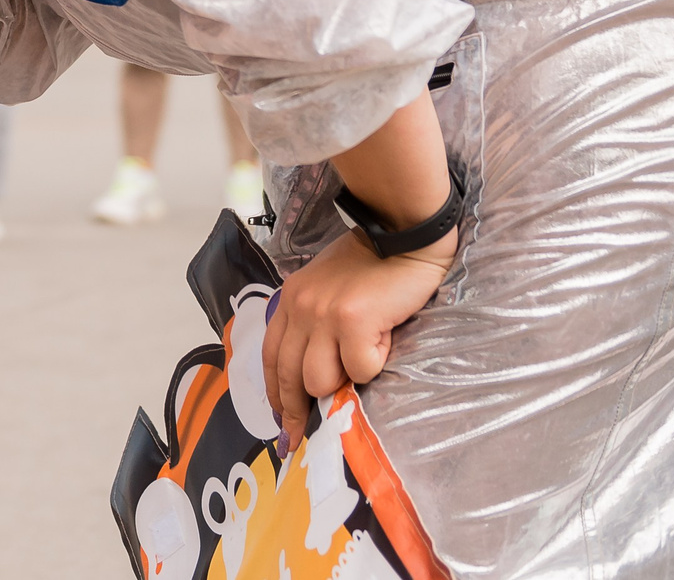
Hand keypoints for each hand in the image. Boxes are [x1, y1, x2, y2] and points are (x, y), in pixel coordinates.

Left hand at [262, 227, 451, 442]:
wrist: (403, 234)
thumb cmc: (373, 264)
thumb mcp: (329, 290)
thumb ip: (316, 324)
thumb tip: (315, 376)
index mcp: (291, 300)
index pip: (271, 356)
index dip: (274, 394)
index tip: (279, 423)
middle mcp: (300, 308)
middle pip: (288, 375)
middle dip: (295, 411)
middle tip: (299, 439)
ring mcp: (323, 315)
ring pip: (320, 380)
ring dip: (346, 380)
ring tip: (366, 355)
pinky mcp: (352, 321)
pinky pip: (360, 369)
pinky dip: (375, 363)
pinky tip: (384, 339)